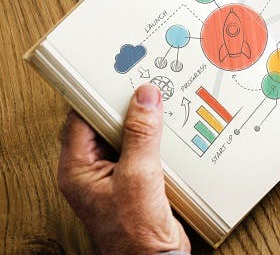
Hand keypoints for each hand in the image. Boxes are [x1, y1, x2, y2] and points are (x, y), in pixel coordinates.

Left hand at [58, 84, 190, 254]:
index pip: (80, 120)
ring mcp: (115, 176)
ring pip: (126, 136)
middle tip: (143, 87)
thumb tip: (145, 99)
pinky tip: (170, 131)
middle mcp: (92, 171)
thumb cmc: (134, 233)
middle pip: (104, 125)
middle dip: (125, 107)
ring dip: (143, 123)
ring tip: (159, 105)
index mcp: (78, 170)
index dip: (97, 97)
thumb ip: (141, 135)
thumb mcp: (138, 176)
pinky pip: (143, 150)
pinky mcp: (136, 181)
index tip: (117, 77)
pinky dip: (156, 139)